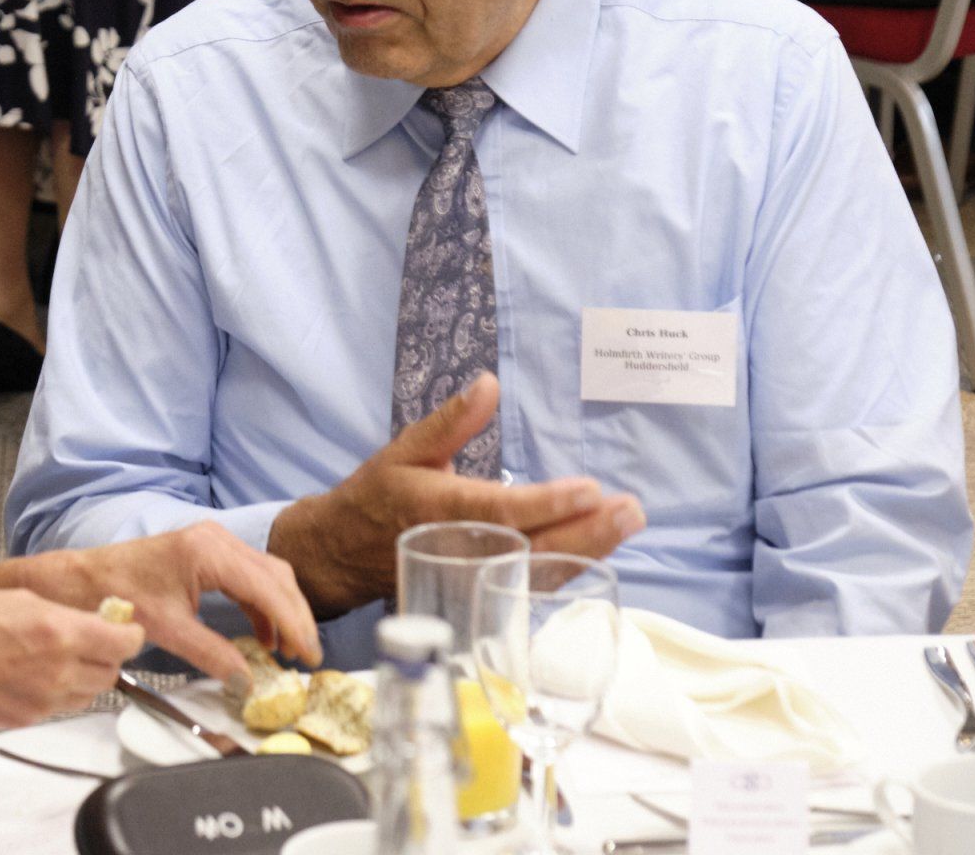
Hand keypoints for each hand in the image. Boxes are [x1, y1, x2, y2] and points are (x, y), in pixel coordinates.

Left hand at [0, 524, 322, 681]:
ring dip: (282, 611)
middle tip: (307, 656)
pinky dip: (262, 605)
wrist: (84, 578)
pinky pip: (250, 576)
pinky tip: (262, 636)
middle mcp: (217, 540)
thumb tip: (248, 682)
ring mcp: (213, 542)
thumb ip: (211, 654)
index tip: (307, 654)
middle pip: (276, 577)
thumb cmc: (117, 595)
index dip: (293, 623)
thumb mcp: (167, 630)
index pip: (268, 588)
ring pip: (267, 574)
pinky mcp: (208, 552)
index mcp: (208, 552)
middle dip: (296, 617)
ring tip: (289, 650)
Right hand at [0, 588, 143, 729]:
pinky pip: (57, 708)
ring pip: (86, 694)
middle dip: (106, 654)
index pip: (123, 642)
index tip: (121, 626)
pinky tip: (29, 673)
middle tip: (88, 638)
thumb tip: (89, 618)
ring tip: (54, 655)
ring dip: (83, 675)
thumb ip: (60, 610)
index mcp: (58, 632)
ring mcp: (40, 702)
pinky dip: (55, 692)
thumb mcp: (13, 596)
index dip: (127, 633)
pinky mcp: (23, 720)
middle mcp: (57, 672)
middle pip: (110, 672)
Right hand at [268, 373, 644, 615]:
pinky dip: (571, 570)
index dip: (548, 504)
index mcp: (439, 509)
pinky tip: (602, 548)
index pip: (502, 511)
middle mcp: (462, 549)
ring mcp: (473, 577)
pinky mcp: (481, 590)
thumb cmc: (375, 497)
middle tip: (632, 509)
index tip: (590, 490)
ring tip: (628, 523)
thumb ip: (449, 423)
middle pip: (534, 548)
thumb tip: (488, 385)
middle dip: (588, 530)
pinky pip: (532, 586)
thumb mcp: (404, 450)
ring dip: (590, 550)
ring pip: (540, 573)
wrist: (343, 554)